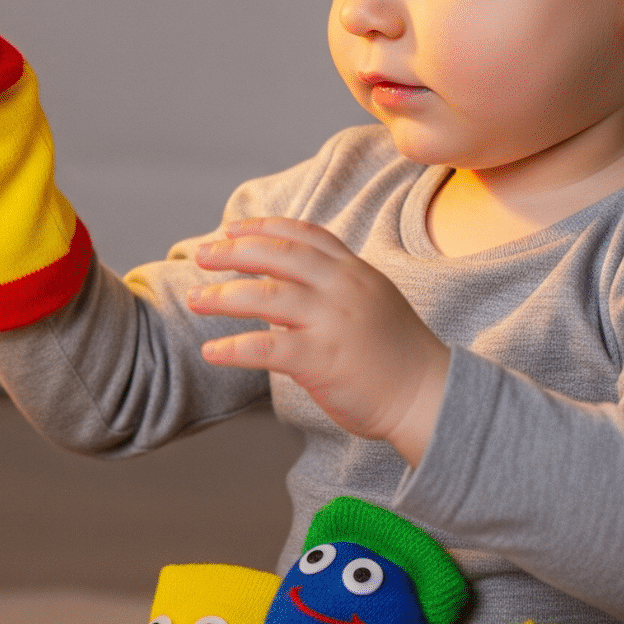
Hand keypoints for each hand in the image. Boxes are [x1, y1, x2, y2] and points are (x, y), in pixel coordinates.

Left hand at [188, 217, 449, 465]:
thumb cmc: (398, 356)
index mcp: (354, 272)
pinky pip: (266, 347)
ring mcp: (332, 322)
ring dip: (222, 297)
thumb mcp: (372, 302)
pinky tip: (211, 350)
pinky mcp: (322, 359)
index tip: (233, 227)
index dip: (264, 227)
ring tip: (194, 300)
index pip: (304, 235)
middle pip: (278, 255)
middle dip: (233, 251)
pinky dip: (233, 348)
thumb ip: (332, 288)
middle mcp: (343, 288)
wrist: (429, 396)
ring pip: (265, 296)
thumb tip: (284, 284)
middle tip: (201, 255)